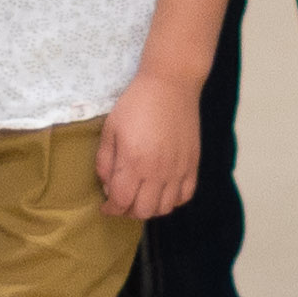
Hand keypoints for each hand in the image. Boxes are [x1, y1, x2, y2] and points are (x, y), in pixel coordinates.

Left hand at [96, 69, 202, 221]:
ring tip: (142, 196)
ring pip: (165, 208)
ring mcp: (178, 169)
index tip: (106, 206)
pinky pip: (185, 195)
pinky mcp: (192, 164)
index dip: (111, 209)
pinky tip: (163, 190)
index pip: (121, 201)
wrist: (170, 85)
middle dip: (128, 211)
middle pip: (143, 210)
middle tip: (122, 201)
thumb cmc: (136, 104)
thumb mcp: (111, 128)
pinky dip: (173, 200)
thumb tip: (106, 185)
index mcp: (134, 162)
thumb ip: (105, 160)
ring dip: (150, 208)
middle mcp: (157, 172)